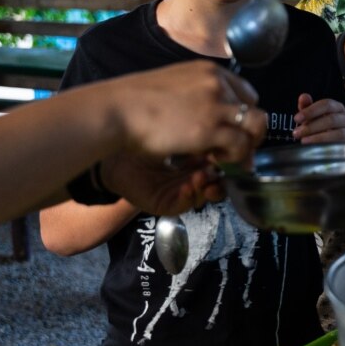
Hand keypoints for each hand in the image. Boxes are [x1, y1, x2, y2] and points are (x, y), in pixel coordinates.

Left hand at [100, 152, 227, 215]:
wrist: (116, 158)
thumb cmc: (143, 145)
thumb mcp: (177, 140)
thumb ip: (198, 143)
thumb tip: (224, 139)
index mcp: (195, 166)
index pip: (218, 168)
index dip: (226, 165)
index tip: (228, 156)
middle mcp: (190, 182)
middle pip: (216, 186)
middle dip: (220, 181)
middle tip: (217, 172)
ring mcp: (180, 195)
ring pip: (203, 196)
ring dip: (205, 187)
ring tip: (200, 176)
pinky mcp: (167, 206)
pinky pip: (184, 204)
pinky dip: (189, 196)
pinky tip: (188, 184)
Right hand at [110, 60, 264, 165]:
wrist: (116, 110)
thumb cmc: (135, 102)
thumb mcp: (173, 85)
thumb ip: (195, 94)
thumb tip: (207, 113)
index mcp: (209, 71)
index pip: (246, 93)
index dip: (241, 116)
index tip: (229, 131)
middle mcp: (218, 84)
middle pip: (255, 110)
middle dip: (249, 132)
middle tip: (233, 149)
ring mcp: (217, 105)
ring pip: (256, 127)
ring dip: (245, 145)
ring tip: (224, 156)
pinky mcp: (211, 128)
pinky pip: (241, 146)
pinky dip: (234, 157)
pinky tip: (214, 160)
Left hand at [294, 93, 344, 143]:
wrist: (333, 147)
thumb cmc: (322, 129)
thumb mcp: (312, 118)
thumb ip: (307, 108)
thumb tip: (303, 97)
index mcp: (338, 107)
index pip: (326, 104)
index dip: (311, 111)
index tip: (297, 118)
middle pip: (331, 119)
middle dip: (312, 126)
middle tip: (297, 133)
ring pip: (338, 133)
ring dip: (319, 138)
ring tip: (304, 141)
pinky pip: (341, 146)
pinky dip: (328, 147)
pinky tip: (315, 149)